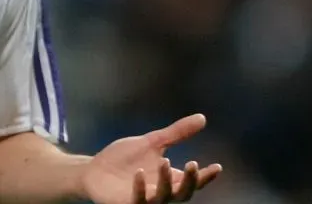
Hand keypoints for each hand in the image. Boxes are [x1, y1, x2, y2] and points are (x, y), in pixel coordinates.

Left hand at [81, 114, 222, 202]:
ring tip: (164, 161)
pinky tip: (139, 173)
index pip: (194, 181)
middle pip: (184, 193)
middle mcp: (161, 192)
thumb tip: (202, 117)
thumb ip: (176, 133)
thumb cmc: (124, 159)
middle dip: (191, 181)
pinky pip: (137, 200)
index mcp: (170, 178)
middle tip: (193, 164)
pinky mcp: (127, 203)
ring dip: (166, 180)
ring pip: (163, 197)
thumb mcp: (152, 142)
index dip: (206, 177)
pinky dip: (140, 188)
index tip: (217, 166)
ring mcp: (145, 200)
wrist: (94, 170)